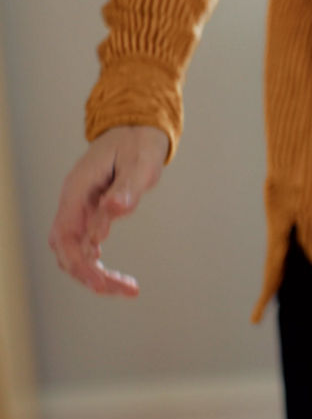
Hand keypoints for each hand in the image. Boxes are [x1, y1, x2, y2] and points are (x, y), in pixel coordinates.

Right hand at [48, 125, 168, 295]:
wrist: (135, 128)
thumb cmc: (138, 144)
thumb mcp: (139, 164)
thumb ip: (126, 188)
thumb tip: (115, 211)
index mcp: (78, 190)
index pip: (67, 236)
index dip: (82, 264)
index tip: (104, 283)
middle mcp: (72, 201)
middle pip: (66, 249)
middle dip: (90, 274)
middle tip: (124, 289)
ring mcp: (78, 207)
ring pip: (72, 249)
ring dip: (93, 272)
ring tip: (124, 287)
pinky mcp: (89, 211)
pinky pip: (82, 243)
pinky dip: (94, 262)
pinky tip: (111, 274)